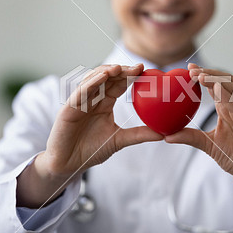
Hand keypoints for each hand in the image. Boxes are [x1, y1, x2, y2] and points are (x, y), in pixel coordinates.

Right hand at [17, 63, 163, 207]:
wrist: (69, 165)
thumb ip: (139, 134)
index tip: (144, 69)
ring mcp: (80, 101)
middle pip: (107, 78)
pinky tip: (102, 77)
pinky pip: (80, 92)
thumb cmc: (91, 151)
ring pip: (93, 80)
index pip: (118, 84)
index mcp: (104, 103)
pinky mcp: (68, 108)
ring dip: (105, 72)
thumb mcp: (119, 140)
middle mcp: (92, 98)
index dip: (130, 75)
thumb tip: (163, 134)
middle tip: (137, 68)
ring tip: (120, 68)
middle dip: (121, 71)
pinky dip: (91, 83)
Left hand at [165, 63, 232, 218]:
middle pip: (227, 83)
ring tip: (202, 77)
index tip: (188, 68)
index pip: (217, 86)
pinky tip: (219, 92)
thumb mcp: (209, 145)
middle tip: (193, 70)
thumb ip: (191, 137)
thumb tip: (166, 136)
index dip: (204, 75)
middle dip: (210, 74)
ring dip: (219, 82)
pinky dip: (231, 101)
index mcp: (229, 109)